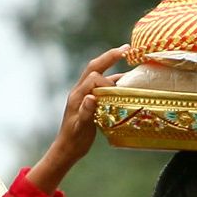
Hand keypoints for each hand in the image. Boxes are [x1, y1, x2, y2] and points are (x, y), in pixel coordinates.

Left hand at [27, 44, 130, 193]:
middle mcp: (80, 91)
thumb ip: (85, 113)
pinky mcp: (89, 101)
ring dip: (113, 67)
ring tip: (129, 62)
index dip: (107, 82)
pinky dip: (114, 82)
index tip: (116, 95)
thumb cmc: (74, 140)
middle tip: (126, 49)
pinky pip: (102, 86)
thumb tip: (91, 97)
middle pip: (95, 67)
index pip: (94, 77)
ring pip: (99, 75)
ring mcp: (85, 95)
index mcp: (78, 95)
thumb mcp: (80, 128)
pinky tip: (126, 84)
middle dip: (110, 57)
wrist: (67, 148)